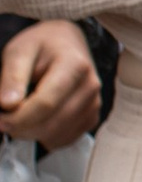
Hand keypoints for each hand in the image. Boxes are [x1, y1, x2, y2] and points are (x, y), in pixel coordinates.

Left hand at [0, 20, 100, 148]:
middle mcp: (90, 87)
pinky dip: (45, 136)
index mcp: (74, 66)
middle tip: (3, 119)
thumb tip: (8, 105)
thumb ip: (12, 77)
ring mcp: (94, 104)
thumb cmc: (41, 45)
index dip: (17, 118)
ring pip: (57, 135)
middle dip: (21, 128)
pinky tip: (36, 121)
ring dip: (31, 134)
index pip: (45, 104)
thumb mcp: (19, 52)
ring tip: (18, 117)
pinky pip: (65, 139)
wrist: (65, 42)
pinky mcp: (91, 117)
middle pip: (52, 123)